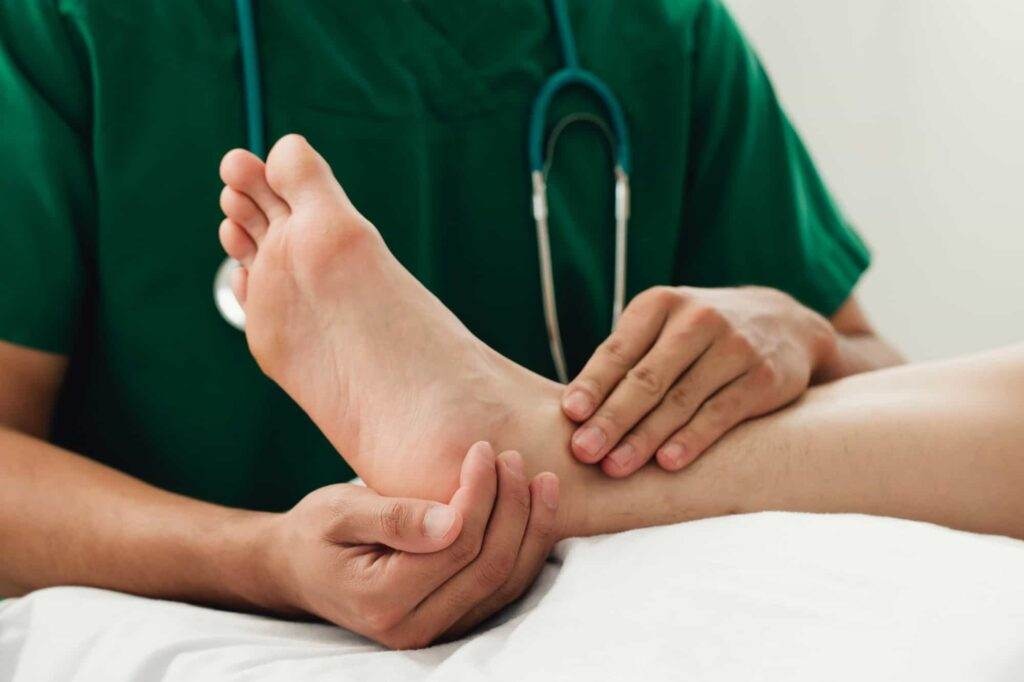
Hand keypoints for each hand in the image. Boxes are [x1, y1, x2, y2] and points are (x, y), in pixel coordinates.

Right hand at [259, 441, 558, 648]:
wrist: (298, 569)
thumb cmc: (316, 532)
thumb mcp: (341, 514)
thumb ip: (395, 518)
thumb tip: (453, 519)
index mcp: (384, 599)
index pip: (457, 545)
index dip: (480, 494)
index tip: (482, 449)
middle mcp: (415, 626)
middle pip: (490, 566)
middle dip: (512, 507)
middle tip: (513, 457)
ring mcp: (438, 630)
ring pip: (507, 583)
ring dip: (532, 528)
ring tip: (541, 479)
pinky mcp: (454, 620)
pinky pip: (505, 590)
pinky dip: (527, 548)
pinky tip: (537, 509)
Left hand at [561, 286, 836, 475]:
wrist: (783, 323)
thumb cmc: (697, 336)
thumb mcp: (662, 329)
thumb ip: (625, 360)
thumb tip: (574, 412)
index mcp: (660, 304)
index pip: (619, 349)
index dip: (593, 383)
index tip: (570, 414)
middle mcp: (698, 319)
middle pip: (647, 377)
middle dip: (612, 418)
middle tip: (583, 451)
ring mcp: (734, 347)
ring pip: (680, 400)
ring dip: (644, 438)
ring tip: (615, 466)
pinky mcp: (763, 378)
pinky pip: (720, 413)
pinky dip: (692, 440)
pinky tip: (667, 463)